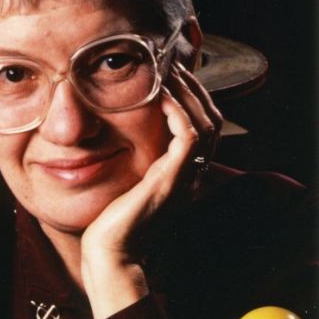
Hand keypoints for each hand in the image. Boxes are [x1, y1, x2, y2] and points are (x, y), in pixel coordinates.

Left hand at [80, 64, 221, 318]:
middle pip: (212, 119)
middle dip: (195, 88)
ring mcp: (184, 178)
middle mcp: (188, 175)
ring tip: (169, 73)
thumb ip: (127, 162)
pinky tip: (162, 96)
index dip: (191, 98)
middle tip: (173, 65)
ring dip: (190, 93)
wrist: (108, 254)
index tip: (170, 76)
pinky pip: (190, 136)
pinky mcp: (172, 180)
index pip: (202, 126)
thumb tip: (106, 134)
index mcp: (180, 174)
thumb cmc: (108, 224)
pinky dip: (179, 112)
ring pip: (208, 123)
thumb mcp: (121, 184)